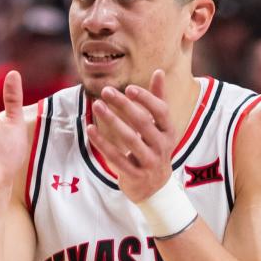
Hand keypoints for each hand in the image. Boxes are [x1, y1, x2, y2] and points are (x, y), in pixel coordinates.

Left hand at [87, 71, 175, 202]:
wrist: (155, 189)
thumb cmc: (155, 149)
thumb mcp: (161, 127)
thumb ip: (158, 100)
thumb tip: (158, 71)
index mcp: (169, 132)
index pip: (161, 111)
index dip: (146, 99)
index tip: (129, 88)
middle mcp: (162, 147)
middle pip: (143, 123)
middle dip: (124, 105)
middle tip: (106, 91)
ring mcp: (149, 162)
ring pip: (130, 139)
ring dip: (112, 121)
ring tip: (97, 105)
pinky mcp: (134, 175)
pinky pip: (116, 158)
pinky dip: (102, 143)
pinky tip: (91, 130)